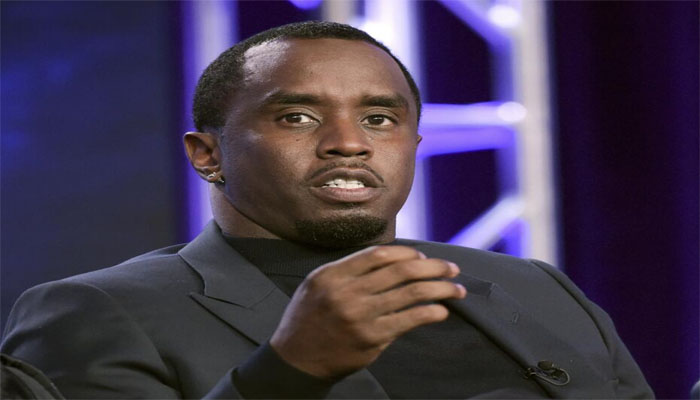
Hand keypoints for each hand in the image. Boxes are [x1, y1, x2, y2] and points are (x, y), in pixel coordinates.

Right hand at [269, 245, 465, 378]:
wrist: (295, 360)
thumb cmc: (309, 318)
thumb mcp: (318, 285)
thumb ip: (349, 271)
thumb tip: (394, 260)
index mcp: (332, 274)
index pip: (379, 254)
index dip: (407, 253)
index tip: (423, 256)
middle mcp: (346, 292)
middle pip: (401, 271)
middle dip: (433, 267)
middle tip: (452, 268)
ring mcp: (360, 316)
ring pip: (411, 293)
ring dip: (440, 289)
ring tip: (457, 289)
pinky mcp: (372, 338)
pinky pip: (409, 320)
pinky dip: (430, 313)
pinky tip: (441, 311)